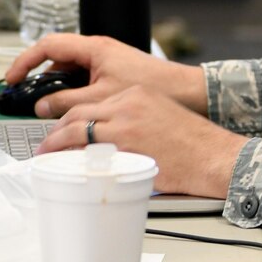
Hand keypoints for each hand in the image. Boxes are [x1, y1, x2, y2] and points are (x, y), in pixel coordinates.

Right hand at [2, 34, 202, 118]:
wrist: (186, 93)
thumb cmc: (154, 86)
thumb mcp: (101, 98)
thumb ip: (68, 102)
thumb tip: (42, 107)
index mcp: (94, 48)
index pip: (48, 46)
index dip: (25, 61)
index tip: (12, 78)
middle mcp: (99, 51)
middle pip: (57, 60)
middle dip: (39, 78)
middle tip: (26, 96)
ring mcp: (106, 61)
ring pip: (70, 72)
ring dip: (57, 89)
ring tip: (49, 109)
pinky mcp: (114, 73)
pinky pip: (84, 80)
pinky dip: (74, 94)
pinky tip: (73, 112)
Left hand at [36, 86, 246, 197]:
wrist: (215, 156)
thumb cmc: (195, 145)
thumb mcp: (162, 118)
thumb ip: (134, 122)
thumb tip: (110, 139)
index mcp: (136, 95)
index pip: (93, 102)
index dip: (73, 117)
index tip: (65, 128)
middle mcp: (127, 104)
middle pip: (78, 113)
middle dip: (57, 130)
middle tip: (47, 144)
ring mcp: (124, 124)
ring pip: (77, 129)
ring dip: (56, 144)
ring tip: (46, 156)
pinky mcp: (124, 146)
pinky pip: (87, 150)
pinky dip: (71, 158)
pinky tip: (63, 166)